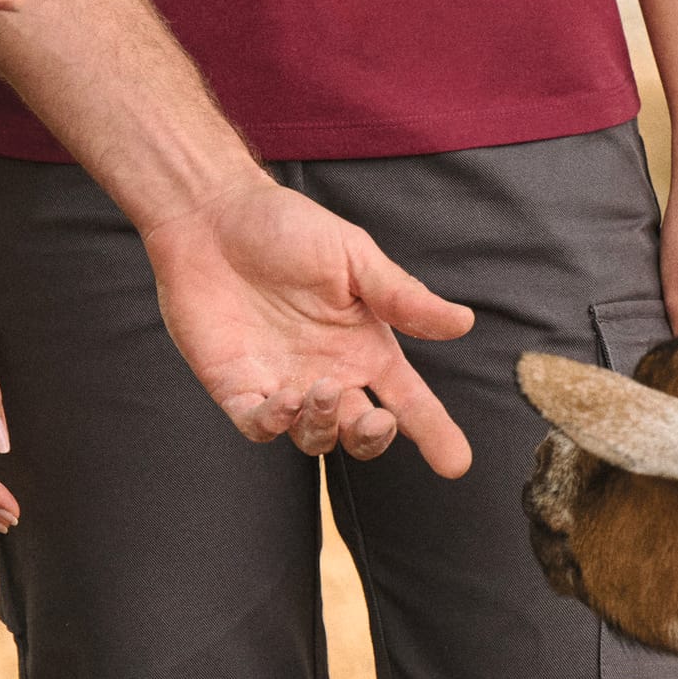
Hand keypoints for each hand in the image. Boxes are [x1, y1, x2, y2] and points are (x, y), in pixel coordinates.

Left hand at [140, 179, 476, 473]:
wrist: (214, 215)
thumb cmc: (287, 229)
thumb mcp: (354, 255)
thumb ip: (402, 296)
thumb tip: (463, 322)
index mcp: (365, 346)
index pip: (409, 400)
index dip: (434, 432)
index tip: (457, 463)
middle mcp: (330, 374)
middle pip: (361, 432)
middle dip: (374, 438)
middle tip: (378, 421)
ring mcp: (283, 385)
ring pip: (313, 437)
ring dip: (324, 425)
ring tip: (321, 390)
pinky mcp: (238, 389)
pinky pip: (259, 426)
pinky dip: (274, 424)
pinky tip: (283, 401)